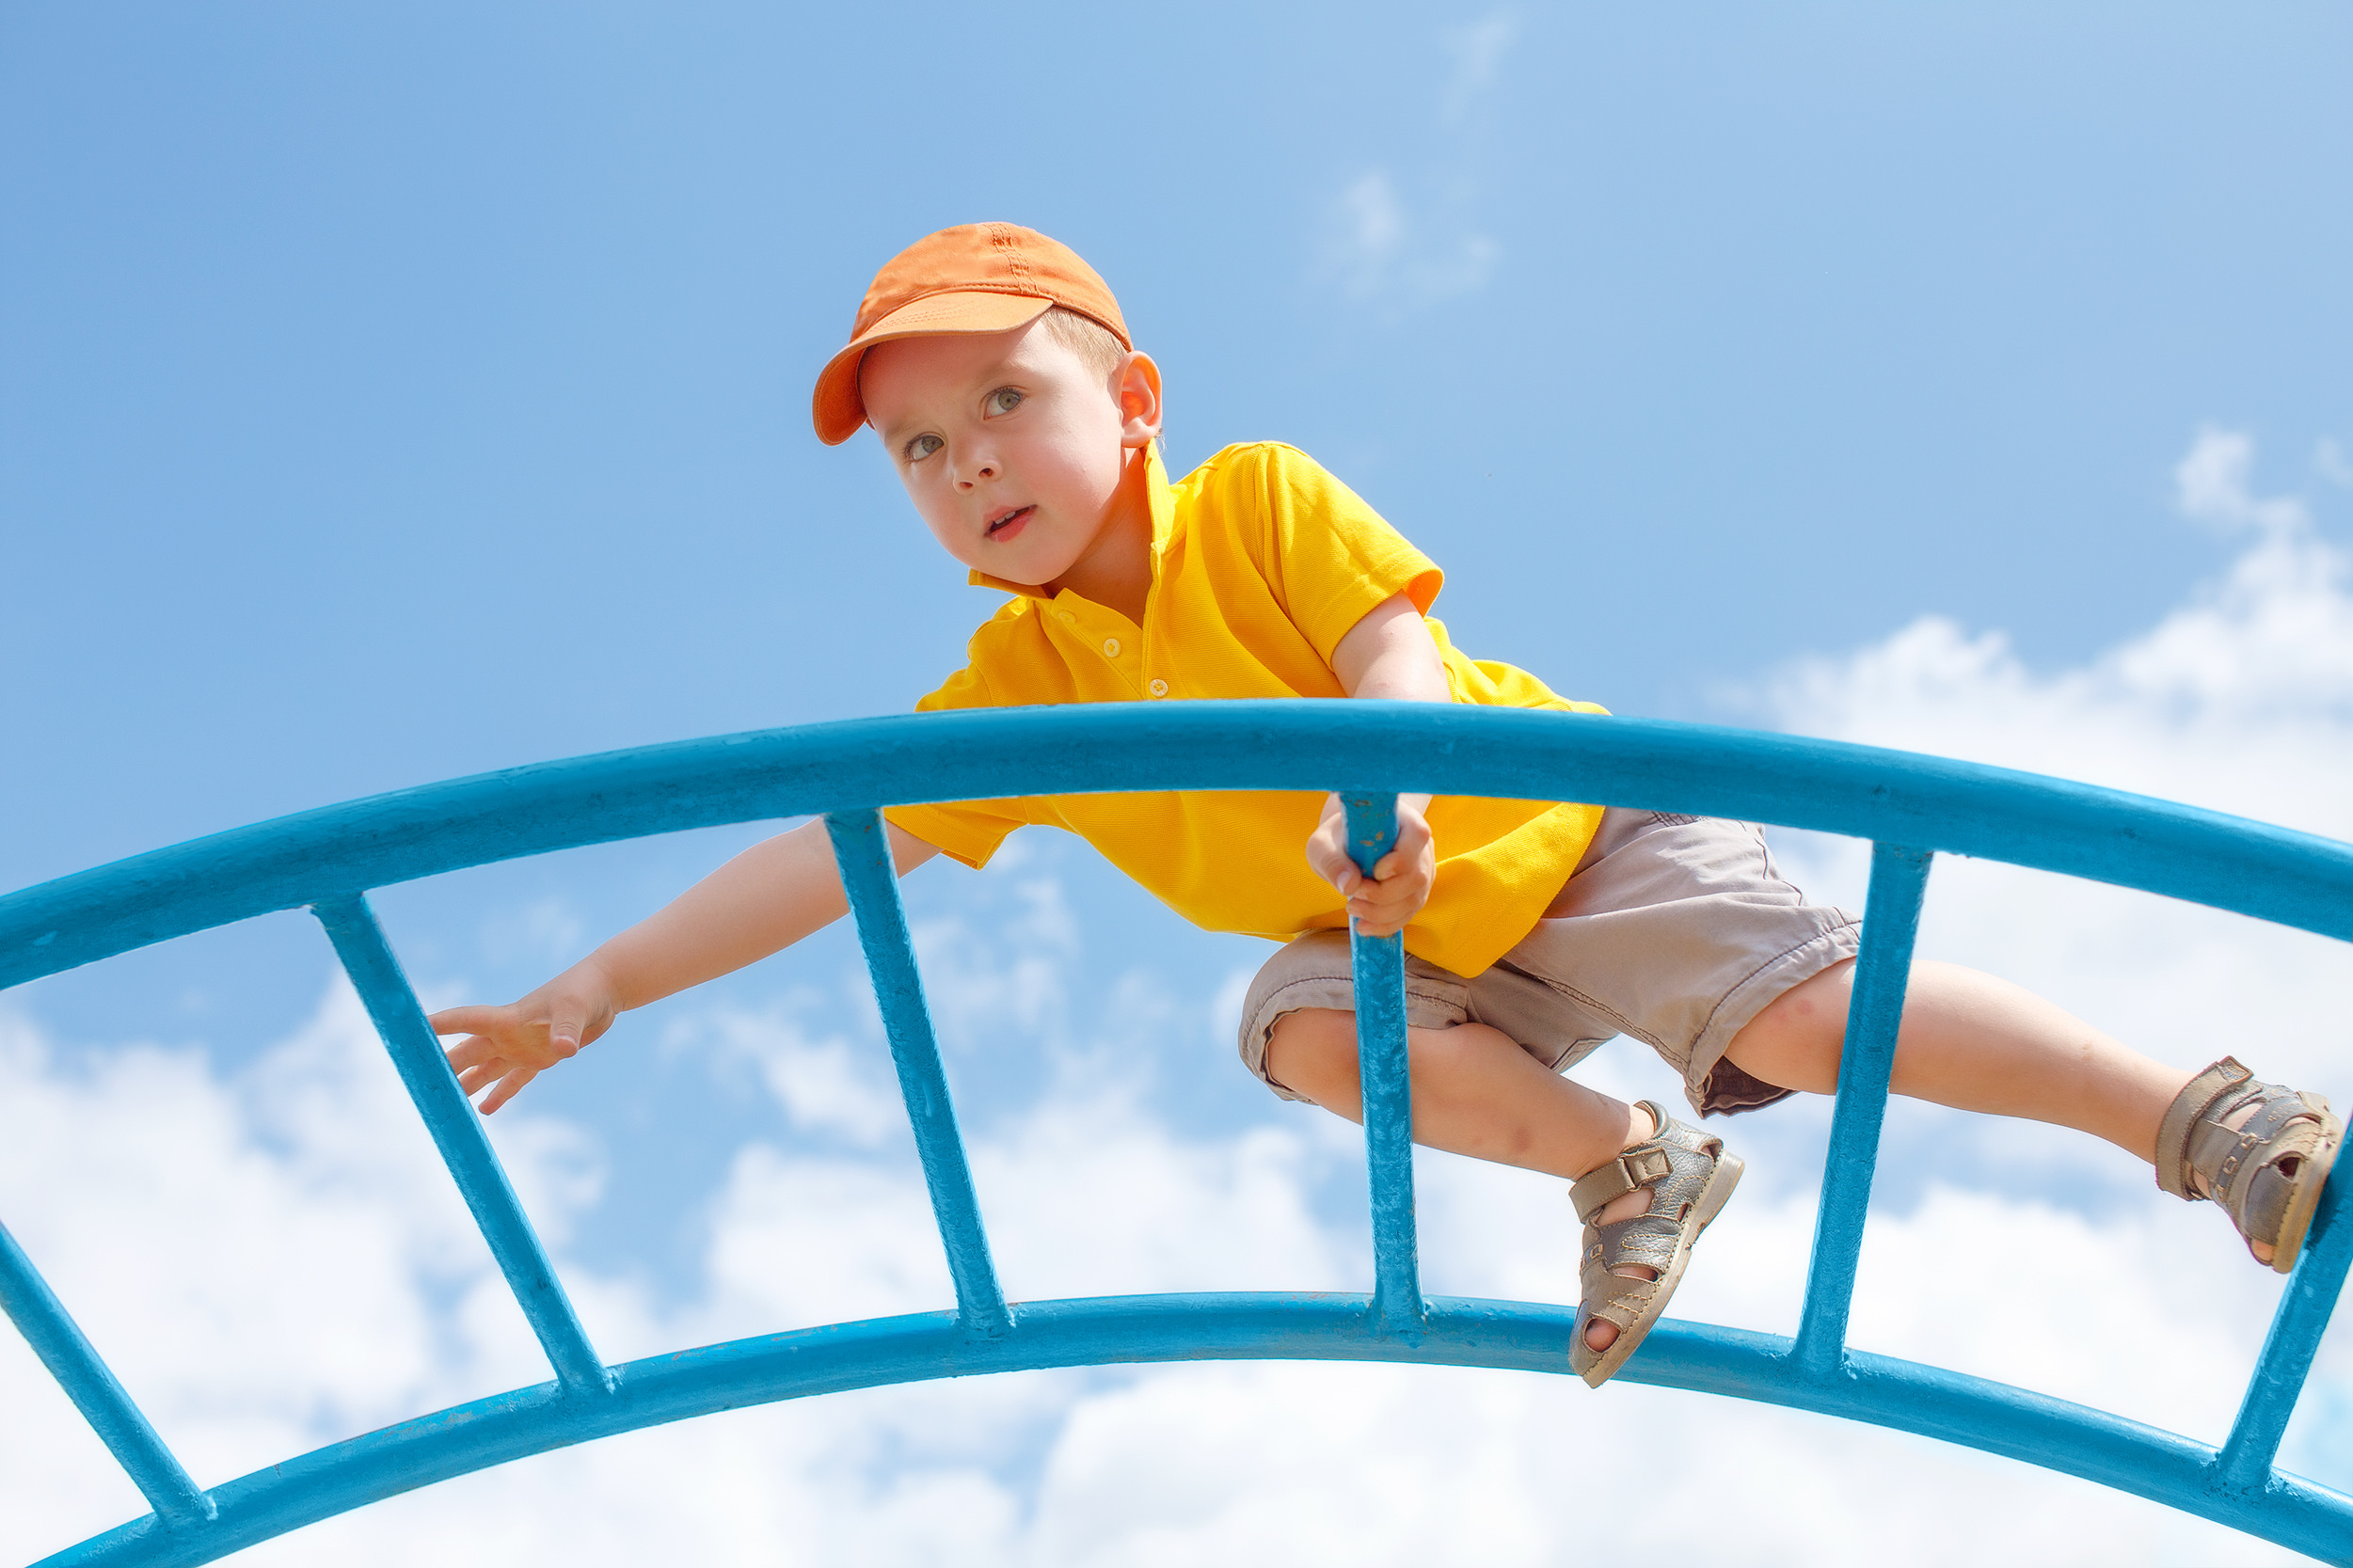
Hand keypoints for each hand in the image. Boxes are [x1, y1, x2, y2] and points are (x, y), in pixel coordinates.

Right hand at [428, 960, 620, 1113]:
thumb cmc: (586, 991)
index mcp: (509, 1018)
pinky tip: (484, 1110)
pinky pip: (514, 1080)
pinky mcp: (540, 1057)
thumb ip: (567, 1028)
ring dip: (464, 1084)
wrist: (605, 990)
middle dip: (442, 1067)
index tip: (410, 1031)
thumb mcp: (576, 1008)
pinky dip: (501, 1094)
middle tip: (417, 1085)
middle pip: (467, 1053)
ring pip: (485, 1069)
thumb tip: (565, 1050)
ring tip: (442, 1105)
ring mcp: (522, 1046)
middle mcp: (509, 1034)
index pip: (466, 1021)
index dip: (439, 1026)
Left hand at [1305, 793, 1434, 939]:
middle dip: (1383, 896)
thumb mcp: (1323, 845)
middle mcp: (1420, 846)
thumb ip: (1332, 861)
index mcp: (1403, 820)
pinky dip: (1386, 924)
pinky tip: (1363, 926)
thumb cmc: (1336, 840)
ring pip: (1414, 899)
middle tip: (1352, 898)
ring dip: (1382, 914)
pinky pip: (1409, 913)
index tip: (1372, 871)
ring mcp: (1422, 871)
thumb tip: (1348, 886)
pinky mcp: (1416, 892)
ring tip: (1352, 910)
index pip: (1417, 836)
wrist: (1346, 846)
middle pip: (1417, 877)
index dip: (1398, 860)